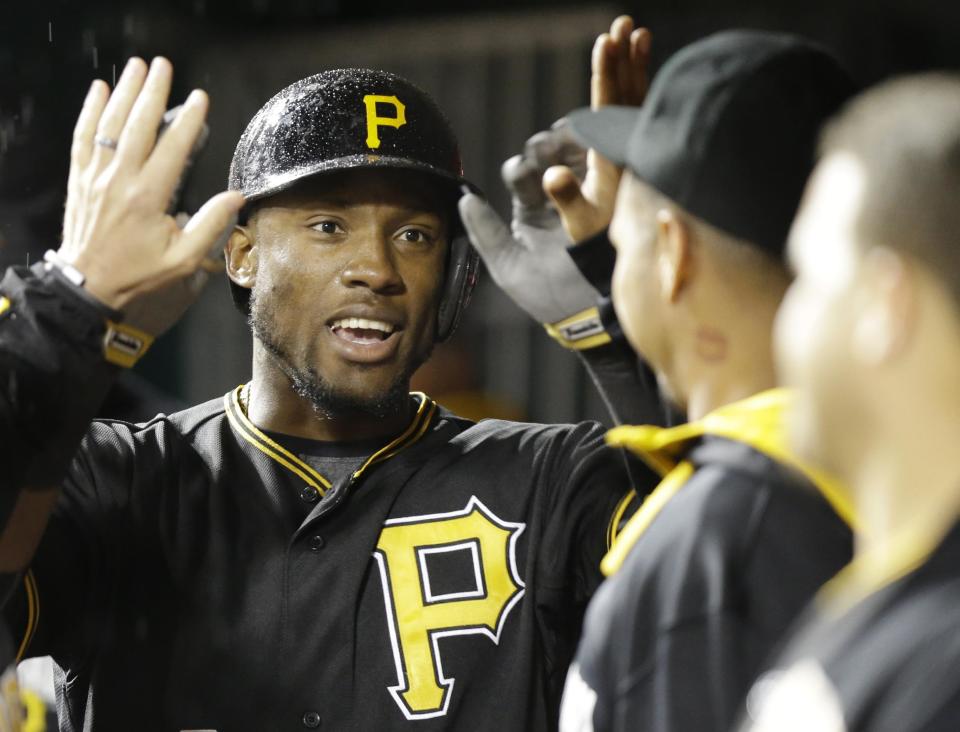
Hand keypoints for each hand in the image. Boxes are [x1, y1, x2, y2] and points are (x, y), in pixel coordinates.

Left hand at [59, 57, 243, 312]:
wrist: (88, 283)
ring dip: (125, 92)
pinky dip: (91, 111)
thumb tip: (236, 197)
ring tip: (137, 67)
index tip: (200, 98)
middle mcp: (120, 179)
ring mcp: (96, 175)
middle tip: (164, 65)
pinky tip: (100, 90)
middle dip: (153, 92)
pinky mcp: (80, 177)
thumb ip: (210, 226)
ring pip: (110, 124)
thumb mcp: (183, 259)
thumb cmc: (138, 272)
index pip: (172, 148)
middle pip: (138, 125)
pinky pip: (83, 136)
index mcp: (148, 197)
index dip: (188, 120)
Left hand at [459, 125, 599, 326]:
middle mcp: (557, 196)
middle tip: (548, 148)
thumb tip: (465, 199)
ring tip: (570, 142)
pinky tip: (598, 145)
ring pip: (578, 154)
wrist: (590, 317)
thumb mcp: (509, 267)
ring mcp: (589, 193)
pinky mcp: (616, 197)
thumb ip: (485, 233)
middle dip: (546, 147)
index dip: (521, 167)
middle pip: (549, 156)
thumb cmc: (546, 296)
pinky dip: (601, 149)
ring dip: (571, 142)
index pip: (521, 173)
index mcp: (530, 207)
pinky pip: (609, 167)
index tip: (524, 172)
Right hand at [544, 16, 650, 241]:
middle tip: (624, 22)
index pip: (608, 110)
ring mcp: (630, 155)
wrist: (619, 269)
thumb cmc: (590, 249)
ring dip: (633, 67)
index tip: (607, 43)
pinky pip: (636, 114)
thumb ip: (566, 198)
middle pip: (626, 97)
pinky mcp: (630, 158)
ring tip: (636, 33)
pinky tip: (636, 70)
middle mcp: (626, 156)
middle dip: (623, 58)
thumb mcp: (578, 224)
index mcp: (612, 165)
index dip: (606, 76)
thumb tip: (550, 173)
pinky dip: (636, 88)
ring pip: (635, 101)